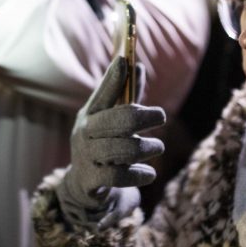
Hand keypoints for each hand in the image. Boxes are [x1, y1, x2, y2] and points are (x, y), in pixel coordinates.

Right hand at [56, 56, 165, 230]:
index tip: (124, 61)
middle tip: (162, 116)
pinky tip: (149, 173)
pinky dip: (139, 174)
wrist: (83, 185)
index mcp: (90, 113)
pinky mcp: (91, 179)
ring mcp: (86, 155)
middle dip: (145, 116)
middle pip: (120, 119)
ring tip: (158, 146)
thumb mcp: (111, 120)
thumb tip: (139, 66)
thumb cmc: (104, 143)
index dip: (113, 78)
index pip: (103, 92)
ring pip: (124, 148)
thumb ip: (127, 96)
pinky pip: (119, 176)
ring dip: (147, 147)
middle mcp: (85, 132)